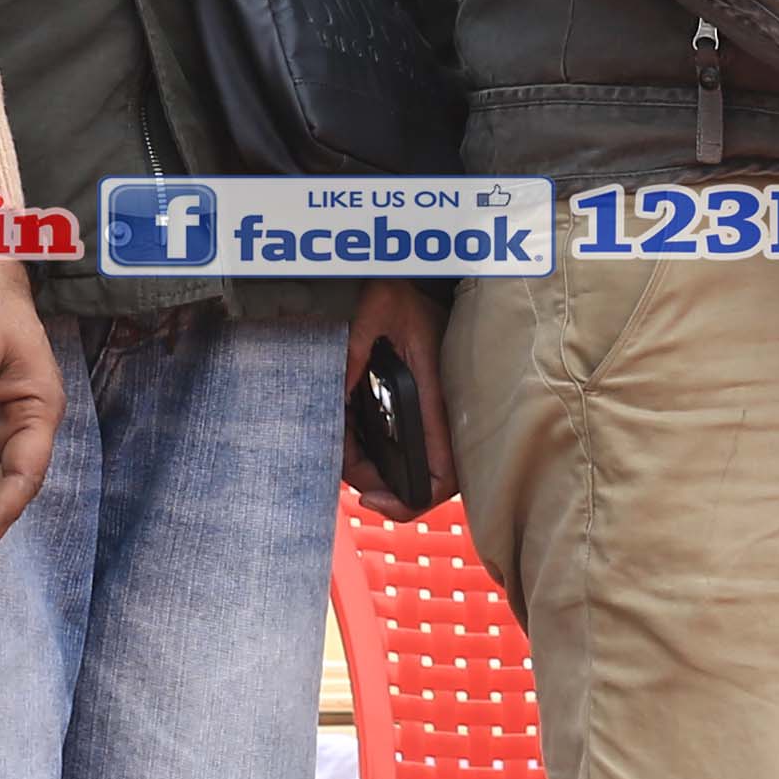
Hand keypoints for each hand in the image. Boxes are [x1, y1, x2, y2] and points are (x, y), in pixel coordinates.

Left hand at [340, 278, 453, 515]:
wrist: (417, 277)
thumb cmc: (406, 289)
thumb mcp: (378, 308)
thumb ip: (356, 345)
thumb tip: (337, 391)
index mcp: (436, 398)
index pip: (440, 475)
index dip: (409, 501)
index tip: (370, 497)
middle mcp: (437, 414)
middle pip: (421, 481)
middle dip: (378, 486)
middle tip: (341, 466)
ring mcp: (429, 412)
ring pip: (407, 464)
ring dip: (369, 466)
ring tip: (339, 446)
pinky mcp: (417, 405)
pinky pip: (399, 443)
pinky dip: (370, 447)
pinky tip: (347, 429)